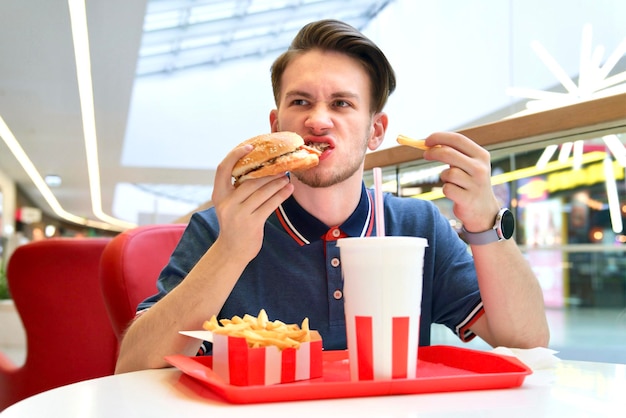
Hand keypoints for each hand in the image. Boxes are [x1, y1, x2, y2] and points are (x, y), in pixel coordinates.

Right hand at [211, 144, 293, 260]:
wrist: (232, 251)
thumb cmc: (234, 224)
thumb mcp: (229, 205)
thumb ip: (237, 190)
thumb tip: (260, 169)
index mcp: (218, 195)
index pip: (223, 169)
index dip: (235, 155)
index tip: (250, 146)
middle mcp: (227, 203)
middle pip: (250, 180)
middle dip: (268, 172)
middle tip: (281, 166)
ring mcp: (239, 214)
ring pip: (262, 192)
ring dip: (277, 183)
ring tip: (287, 178)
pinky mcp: (252, 223)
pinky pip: (270, 205)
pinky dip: (281, 195)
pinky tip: (288, 190)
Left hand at [422, 132, 499, 231]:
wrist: (484, 210)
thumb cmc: (471, 183)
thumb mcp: (469, 165)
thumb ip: (455, 153)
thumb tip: (432, 143)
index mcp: (481, 155)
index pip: (457, 139)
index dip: (439, 137)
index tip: (426, 140)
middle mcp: (480, 168)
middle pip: (448, 153)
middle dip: (433, 152)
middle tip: (425, 155)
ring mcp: (475, 184)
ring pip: (447, 173)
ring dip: (444, 177)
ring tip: (451, 182)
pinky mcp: (468, 199)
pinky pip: (447, 189)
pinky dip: (446, 190)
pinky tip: (454, 193)